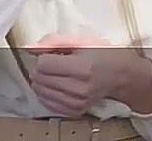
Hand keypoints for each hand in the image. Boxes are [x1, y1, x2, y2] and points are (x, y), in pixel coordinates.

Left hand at [26, 35, 151, 116]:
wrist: (121, 76)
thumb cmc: (102, 55)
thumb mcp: (80, 41)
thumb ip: (52, 42)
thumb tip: (30, 49)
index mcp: (82, 68)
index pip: (43, 64)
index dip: (42, 56)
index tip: (50, 54)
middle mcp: (80, 88)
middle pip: (39, 78)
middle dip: (40, 68)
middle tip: (53, 63)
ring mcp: (78, 102)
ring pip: (40, 91)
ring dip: (42, 81)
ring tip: (57, 74)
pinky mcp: (76, 111)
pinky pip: (47, 103)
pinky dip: (47, 93)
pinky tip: (56, 85)